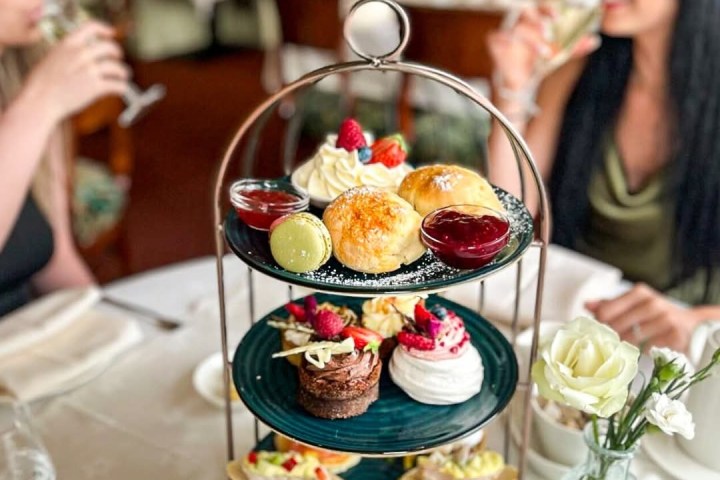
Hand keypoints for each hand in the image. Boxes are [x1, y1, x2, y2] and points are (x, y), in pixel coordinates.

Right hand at [23, 21, 128, 121]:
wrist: (39, 100)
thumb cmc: (42, 83)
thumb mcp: (53, 57)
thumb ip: (70, 52)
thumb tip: (87, 52)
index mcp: (68, 43)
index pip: (91, 27)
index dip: (104, 29)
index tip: (111, 33)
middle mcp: (81, 54)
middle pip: (109, 47)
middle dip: (117, 52)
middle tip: (118, 58)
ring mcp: (89, 70)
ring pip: (117, 67)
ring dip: (123, 72)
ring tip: (123, 76)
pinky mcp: (96, 87)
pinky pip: (118, 85)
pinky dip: (123, 87)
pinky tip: (122, 89)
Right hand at [488, 6, 599, 94]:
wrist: (520, 83)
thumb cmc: (538, 61)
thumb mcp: (560, 53)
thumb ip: (575, 47)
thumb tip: (594, 40)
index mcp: (536, 19)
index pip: (541, 6)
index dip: (548, 9)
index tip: (558, 17)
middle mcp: (522, 22)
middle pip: (526, 11)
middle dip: (538, 19)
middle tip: (549, 32)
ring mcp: (508, 31)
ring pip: (517, 28)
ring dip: (532, 40)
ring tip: (546, 52)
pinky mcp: (496, 44)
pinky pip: (497, 38)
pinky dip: (505, 44)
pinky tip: (514, 51)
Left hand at [585, 283, 700, 352]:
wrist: (689, 324)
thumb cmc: (653, 315)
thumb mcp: (633, 305)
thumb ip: (609, 305)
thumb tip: (587, 304)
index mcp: (639, 292)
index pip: (607, 310)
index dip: (598, 323)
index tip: (597, 331)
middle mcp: (653, 302)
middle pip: (618, 325)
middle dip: (609, 336)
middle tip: (605, 344)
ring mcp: (666, 318)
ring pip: (632, 337)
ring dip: (623, 346)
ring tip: (620, 349)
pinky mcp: (675, 335)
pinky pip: (649, 347)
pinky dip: (641, 352)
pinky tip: (639, 352)